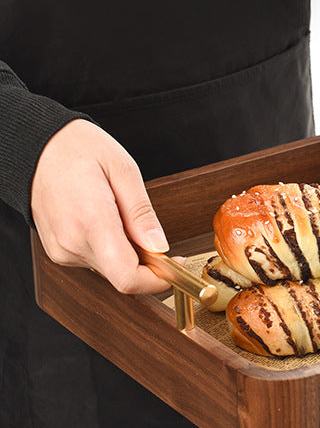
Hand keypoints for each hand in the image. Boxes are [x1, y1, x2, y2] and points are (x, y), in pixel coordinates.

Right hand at [31, 119, 171, 293]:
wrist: (37, 148)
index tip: (174, 264)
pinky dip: (111, 249)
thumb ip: (142, 213)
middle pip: (122, 275)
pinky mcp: (59, 251)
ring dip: (128, 254)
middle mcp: (72, 243)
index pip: (128, 277)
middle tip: (153, 235)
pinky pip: (95, 260)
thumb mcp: (123, 170)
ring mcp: (62, 250)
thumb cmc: (79, 150)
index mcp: (92, 222)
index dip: (158, 279)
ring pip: (110, 269)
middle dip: (147, 263)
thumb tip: (160, 247)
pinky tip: (108, 222)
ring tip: (122, 217)